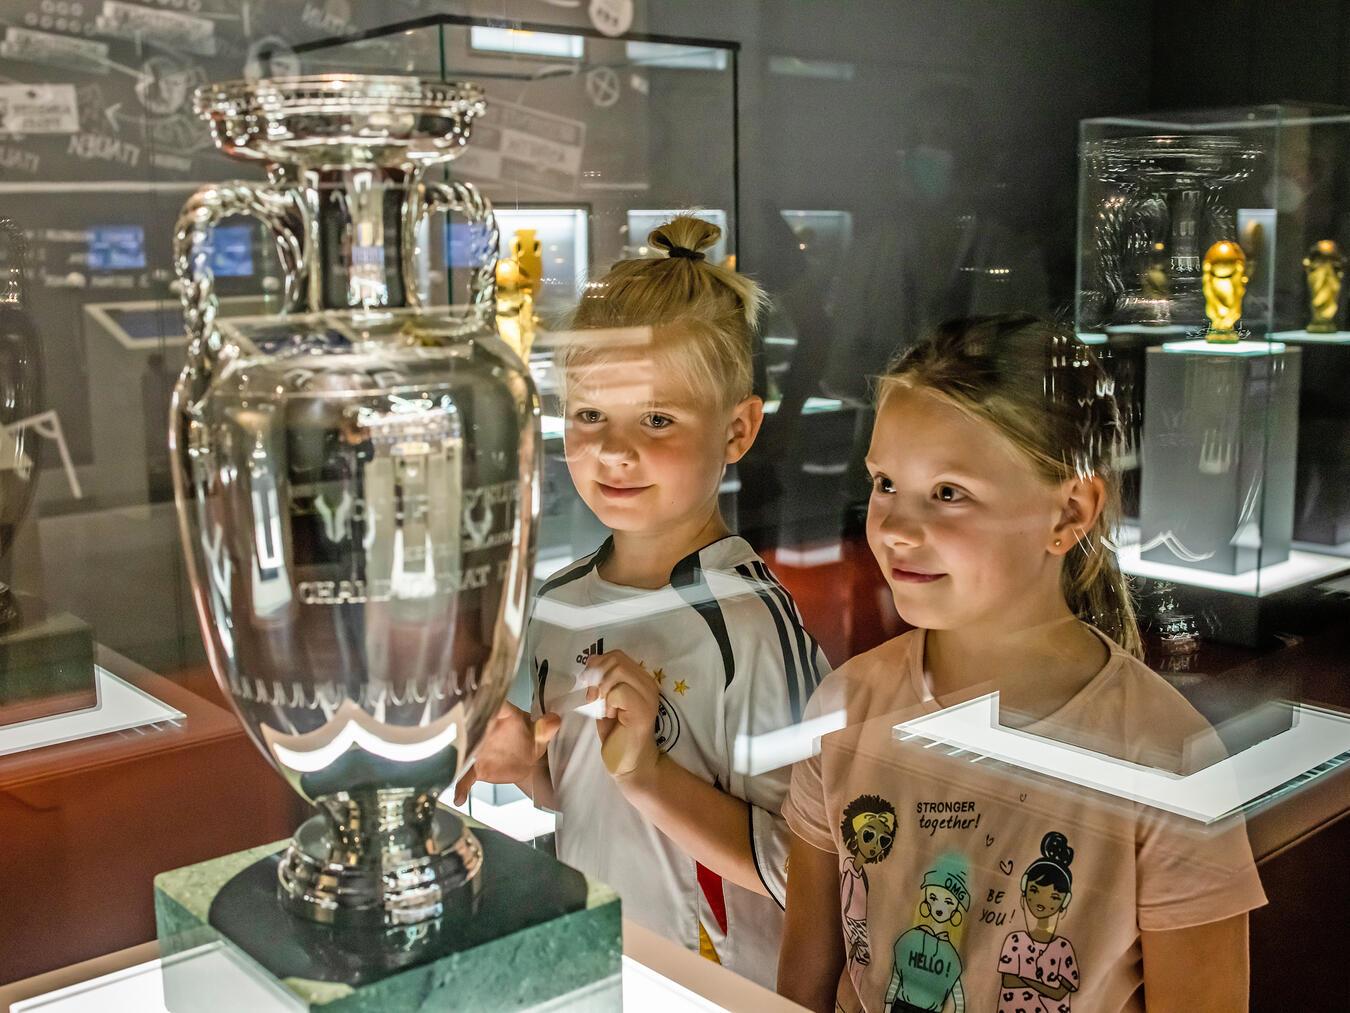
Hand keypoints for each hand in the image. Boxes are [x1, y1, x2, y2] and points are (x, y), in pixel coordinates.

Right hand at [452, 702, 559, 805]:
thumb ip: (547, 727)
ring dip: (456, 759)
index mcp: (502, 715)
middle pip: (469, 725)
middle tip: (453, 735)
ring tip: (451, 770)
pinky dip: (461, 786)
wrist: (526, 761)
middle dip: (461, 729)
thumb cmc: (531, 739)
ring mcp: (478, 748)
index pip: (490, 704)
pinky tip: (458, 797)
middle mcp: (485, 729)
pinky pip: (465, 776)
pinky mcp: (476, 767)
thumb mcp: (541, 733)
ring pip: (462, 750)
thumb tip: (555, 721)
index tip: (471, 705)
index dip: (482, 703)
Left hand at [587, 650, 660, 781]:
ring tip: (604, 708)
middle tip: (593, 698)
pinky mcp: (643, 711)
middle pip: (616, 659)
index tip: (588, 686)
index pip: (616, 655)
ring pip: (618, 671)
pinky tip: (610, 716)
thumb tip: (591, 663)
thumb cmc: (617, 733)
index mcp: (640, 679)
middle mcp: (648, 684)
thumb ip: (602, 682)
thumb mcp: (605, 700)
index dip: (597, 665)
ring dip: (602, 690)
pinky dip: (607, 703)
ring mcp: (648, 696)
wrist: (628, 762)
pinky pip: (619, 692)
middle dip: (597, 676)